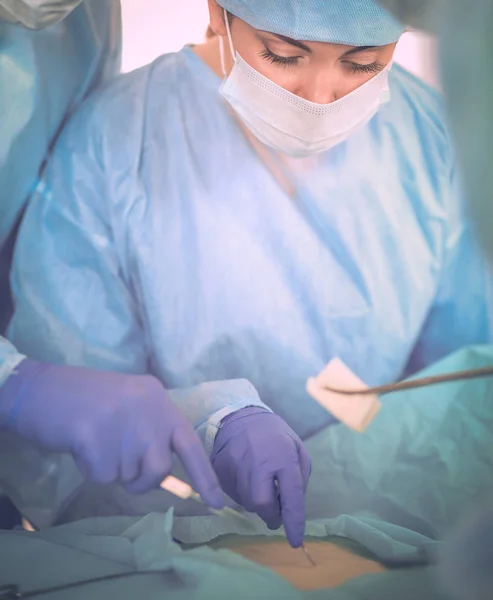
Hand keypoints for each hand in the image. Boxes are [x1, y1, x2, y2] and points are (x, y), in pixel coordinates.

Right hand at [0, 359, 223, 506]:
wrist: (39, 388)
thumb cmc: (84, 400)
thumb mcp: (128, 407)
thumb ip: (150, 433)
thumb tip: (163, 475)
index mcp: (157, 398)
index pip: (189, 442)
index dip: (204, 475)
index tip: (218, 503)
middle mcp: (148, 407)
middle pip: (158, 468)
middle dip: (139, 477)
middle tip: (114, 459)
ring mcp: (123, 421)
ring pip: (129, 476)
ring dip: (111, 470)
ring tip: (94, 442)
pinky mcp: (96, 436)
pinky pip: (103, 476)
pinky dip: (90, 469)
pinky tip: (80, 444)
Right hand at [210, 407, 310, 546]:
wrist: (240, 416)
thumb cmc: (274, 434)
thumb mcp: (297, 448)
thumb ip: (299, 478)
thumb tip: (291, 507)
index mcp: (283, 457)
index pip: (291, 497)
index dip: (294, 522)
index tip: (295, 541)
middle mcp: (258, 462)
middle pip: (261, 504)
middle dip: (270, 513)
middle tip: (275, 511)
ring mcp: (236, 465)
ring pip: (246, 502)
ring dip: (256, 503)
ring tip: (260, 484)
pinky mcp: (219, 469)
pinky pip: (232, 494)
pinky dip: (242, 494)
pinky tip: (245, 478)